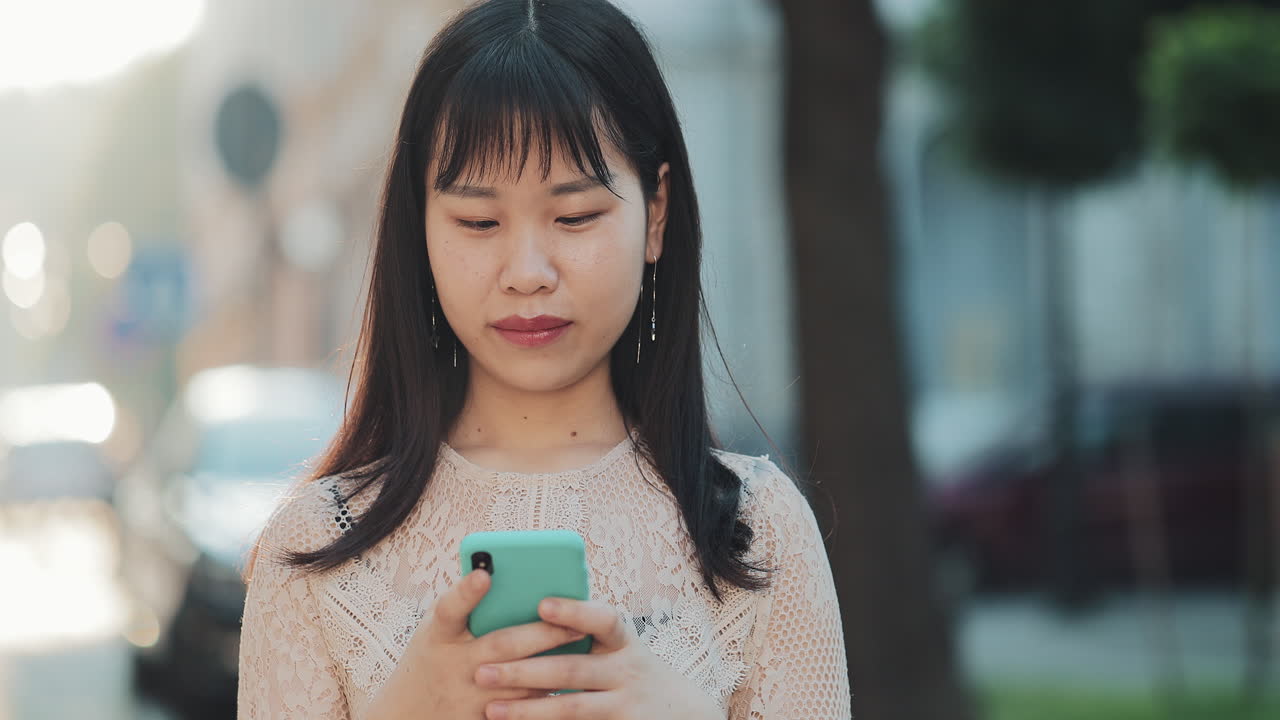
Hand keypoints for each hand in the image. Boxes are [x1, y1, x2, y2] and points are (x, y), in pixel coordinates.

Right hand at [367, 570, 587, 719]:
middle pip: (500, 646)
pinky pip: (519, 710)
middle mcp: (453, 665)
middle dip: (541, 634)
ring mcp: (466, 697)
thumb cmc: (431, 660)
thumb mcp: (437, 631)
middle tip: (576, 623)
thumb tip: (503, 575)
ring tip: (582, 647)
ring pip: (518, 683)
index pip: (448, 609)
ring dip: (551, 667)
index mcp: (439, 635)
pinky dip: (542, 698)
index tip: (484, 575)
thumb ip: (465, 606)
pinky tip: (566, 685)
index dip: (465, 593)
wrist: (407, 716)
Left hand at [474, 597, 721, 719]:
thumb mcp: (621, 648)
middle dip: (526, 670)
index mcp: (624, 642)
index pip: (604, 619)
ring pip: (571, 708)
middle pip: (573, 669)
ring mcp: (625, 705)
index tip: (541, 605)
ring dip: (528, 709)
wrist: (680, 713)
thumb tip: (532, 609)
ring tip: (490, 709)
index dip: (575, 611)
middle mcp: (627, 671)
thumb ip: (587, 634)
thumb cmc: (632, 671)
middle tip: (483, 670)